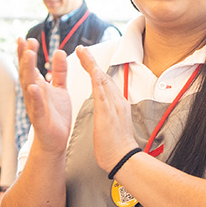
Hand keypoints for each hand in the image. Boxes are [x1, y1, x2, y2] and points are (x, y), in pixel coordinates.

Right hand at [18, 38, 71, 156]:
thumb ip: (59, 71)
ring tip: (28, 56)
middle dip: (25, 57)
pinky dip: (35, 97)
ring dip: (28, 71)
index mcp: (37, 86)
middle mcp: (33, 94)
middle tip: (25, 42)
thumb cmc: (55, 115)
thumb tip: (59, 52)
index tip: (26, 38)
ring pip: (28, 86)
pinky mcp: (40, 119)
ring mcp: (34, 106)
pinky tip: (34, 87)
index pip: (30, 66)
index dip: (27, 52)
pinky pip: (36, 107)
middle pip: (27, 72)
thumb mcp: (59, 88)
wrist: (55, 139)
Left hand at [76, 46, 138, 171]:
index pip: (105, 82)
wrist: (123, 158)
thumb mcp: (113, 125)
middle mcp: (117, 101)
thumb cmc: (117, 146)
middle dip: (92, 61)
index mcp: (117, 104)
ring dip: (92, 64)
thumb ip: (110, 114)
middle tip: (82, 49)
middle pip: (104, 76)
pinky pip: (102, 92)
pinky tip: (92, 71)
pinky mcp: (108, 112)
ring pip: (102, 79)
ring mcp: (114, 105)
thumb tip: (106, 111)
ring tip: (82, 52)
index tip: (88, 60)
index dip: (96, 69)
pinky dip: (97, 80)